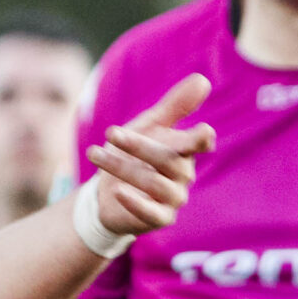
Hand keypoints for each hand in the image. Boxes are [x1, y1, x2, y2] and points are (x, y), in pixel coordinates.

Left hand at [85, 75, 214, 238]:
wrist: (108, 193)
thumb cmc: (133, 154)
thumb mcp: (149, 126)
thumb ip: (174, 106)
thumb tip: (202, 80)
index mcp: (183, 150)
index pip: (199, 144)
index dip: (201, 140)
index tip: (204, 133)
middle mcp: (183, 174)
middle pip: (169, 160)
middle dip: (139, 145)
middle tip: (110, 132)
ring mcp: (173, 198)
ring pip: (154, 183)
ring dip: (121, 167)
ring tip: (94, 153)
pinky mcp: (159, 218)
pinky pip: (151, 213)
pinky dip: (135, 202)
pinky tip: (117, 191)